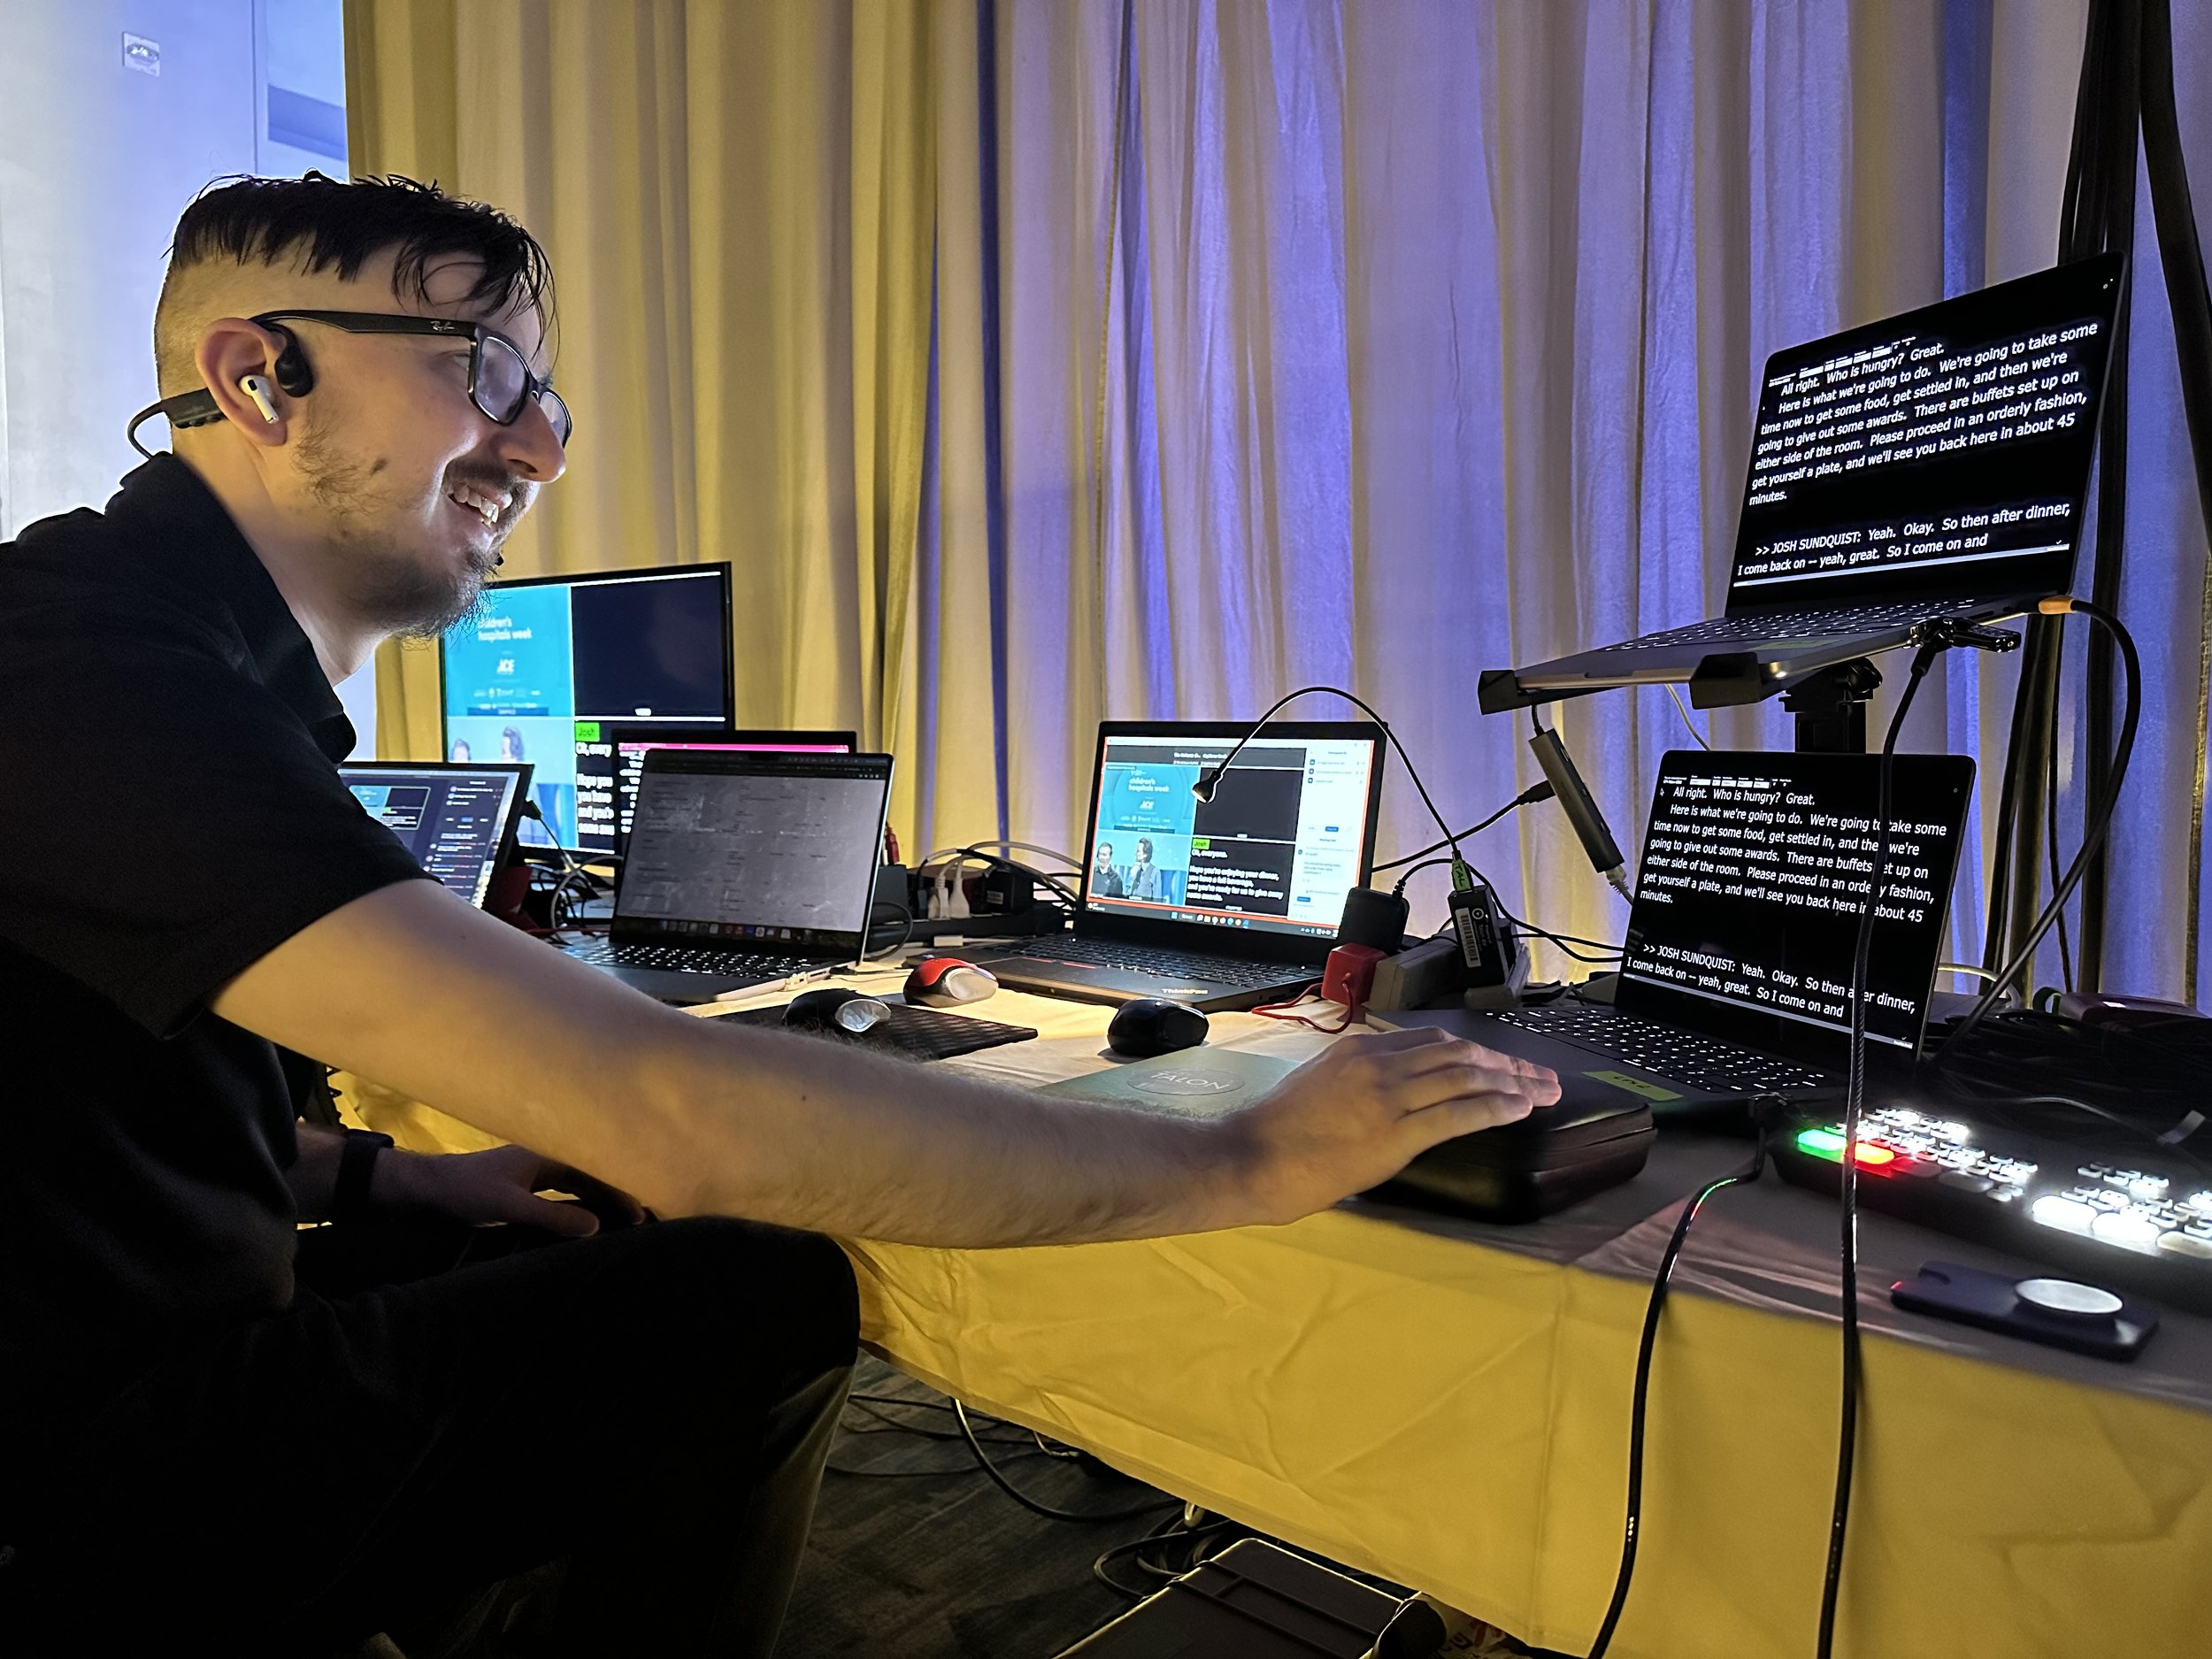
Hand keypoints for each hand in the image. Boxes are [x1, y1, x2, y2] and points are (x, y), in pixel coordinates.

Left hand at [375, 1144, 646, 1237]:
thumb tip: (596, 1227)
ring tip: (623, 1224)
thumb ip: (552, 1216)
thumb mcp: (509, 1206)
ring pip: (578, 1188)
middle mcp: (544, 1160)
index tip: (642, 1212)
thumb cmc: (464, 1191)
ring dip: (599, 1204)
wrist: (424, 1191)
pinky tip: (587, 1227)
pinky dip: (579, 1211)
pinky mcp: (523, 1191)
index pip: (596, 1168)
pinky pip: (562, 1198)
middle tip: (642, 1220)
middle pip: (591, 1175)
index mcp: (546, 1153)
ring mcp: (534, 1175)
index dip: (621, 1190)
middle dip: (617, 1195)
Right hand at [1230, 1027, 1560, 1224]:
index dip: (1477, 1051)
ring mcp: (1388, 1097)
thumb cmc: (1276, 1132)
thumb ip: (1357, 1081)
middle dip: (1507, 1064)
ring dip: (1512, 1083)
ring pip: (1466, 1078)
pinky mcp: (1395, 1133)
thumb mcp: (1319, 1086)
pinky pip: (1457, 1113)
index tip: (1505, 1063)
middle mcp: (1379, 1065)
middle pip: (1459, 1054)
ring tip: (1544, 1092)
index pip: (1433, 1042)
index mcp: (1359, 1051)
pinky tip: (1519, 1109)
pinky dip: (1495, 1107)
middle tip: (1541, 1076)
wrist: (1252, 1156)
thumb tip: (1389, 1093)